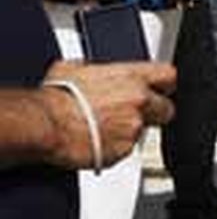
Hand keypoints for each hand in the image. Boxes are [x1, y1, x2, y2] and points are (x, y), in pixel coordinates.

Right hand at [42, 59, 176, 168]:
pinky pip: (125, 150)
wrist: (45, 124)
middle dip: (153, 114)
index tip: (158, 90)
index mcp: (133, 76)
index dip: (163, 85)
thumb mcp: (76, 67)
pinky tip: (96, 142)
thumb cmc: (56, 97)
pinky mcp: (123, 151)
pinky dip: (114, 148)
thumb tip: (93, 70)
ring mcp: (134, 127)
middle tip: (132, 115)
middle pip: (166, 109)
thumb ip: (97, 68)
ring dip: (128, 131)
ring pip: (143, 132)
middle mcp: (139, 101)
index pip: (169, 76)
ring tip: (103, 130)